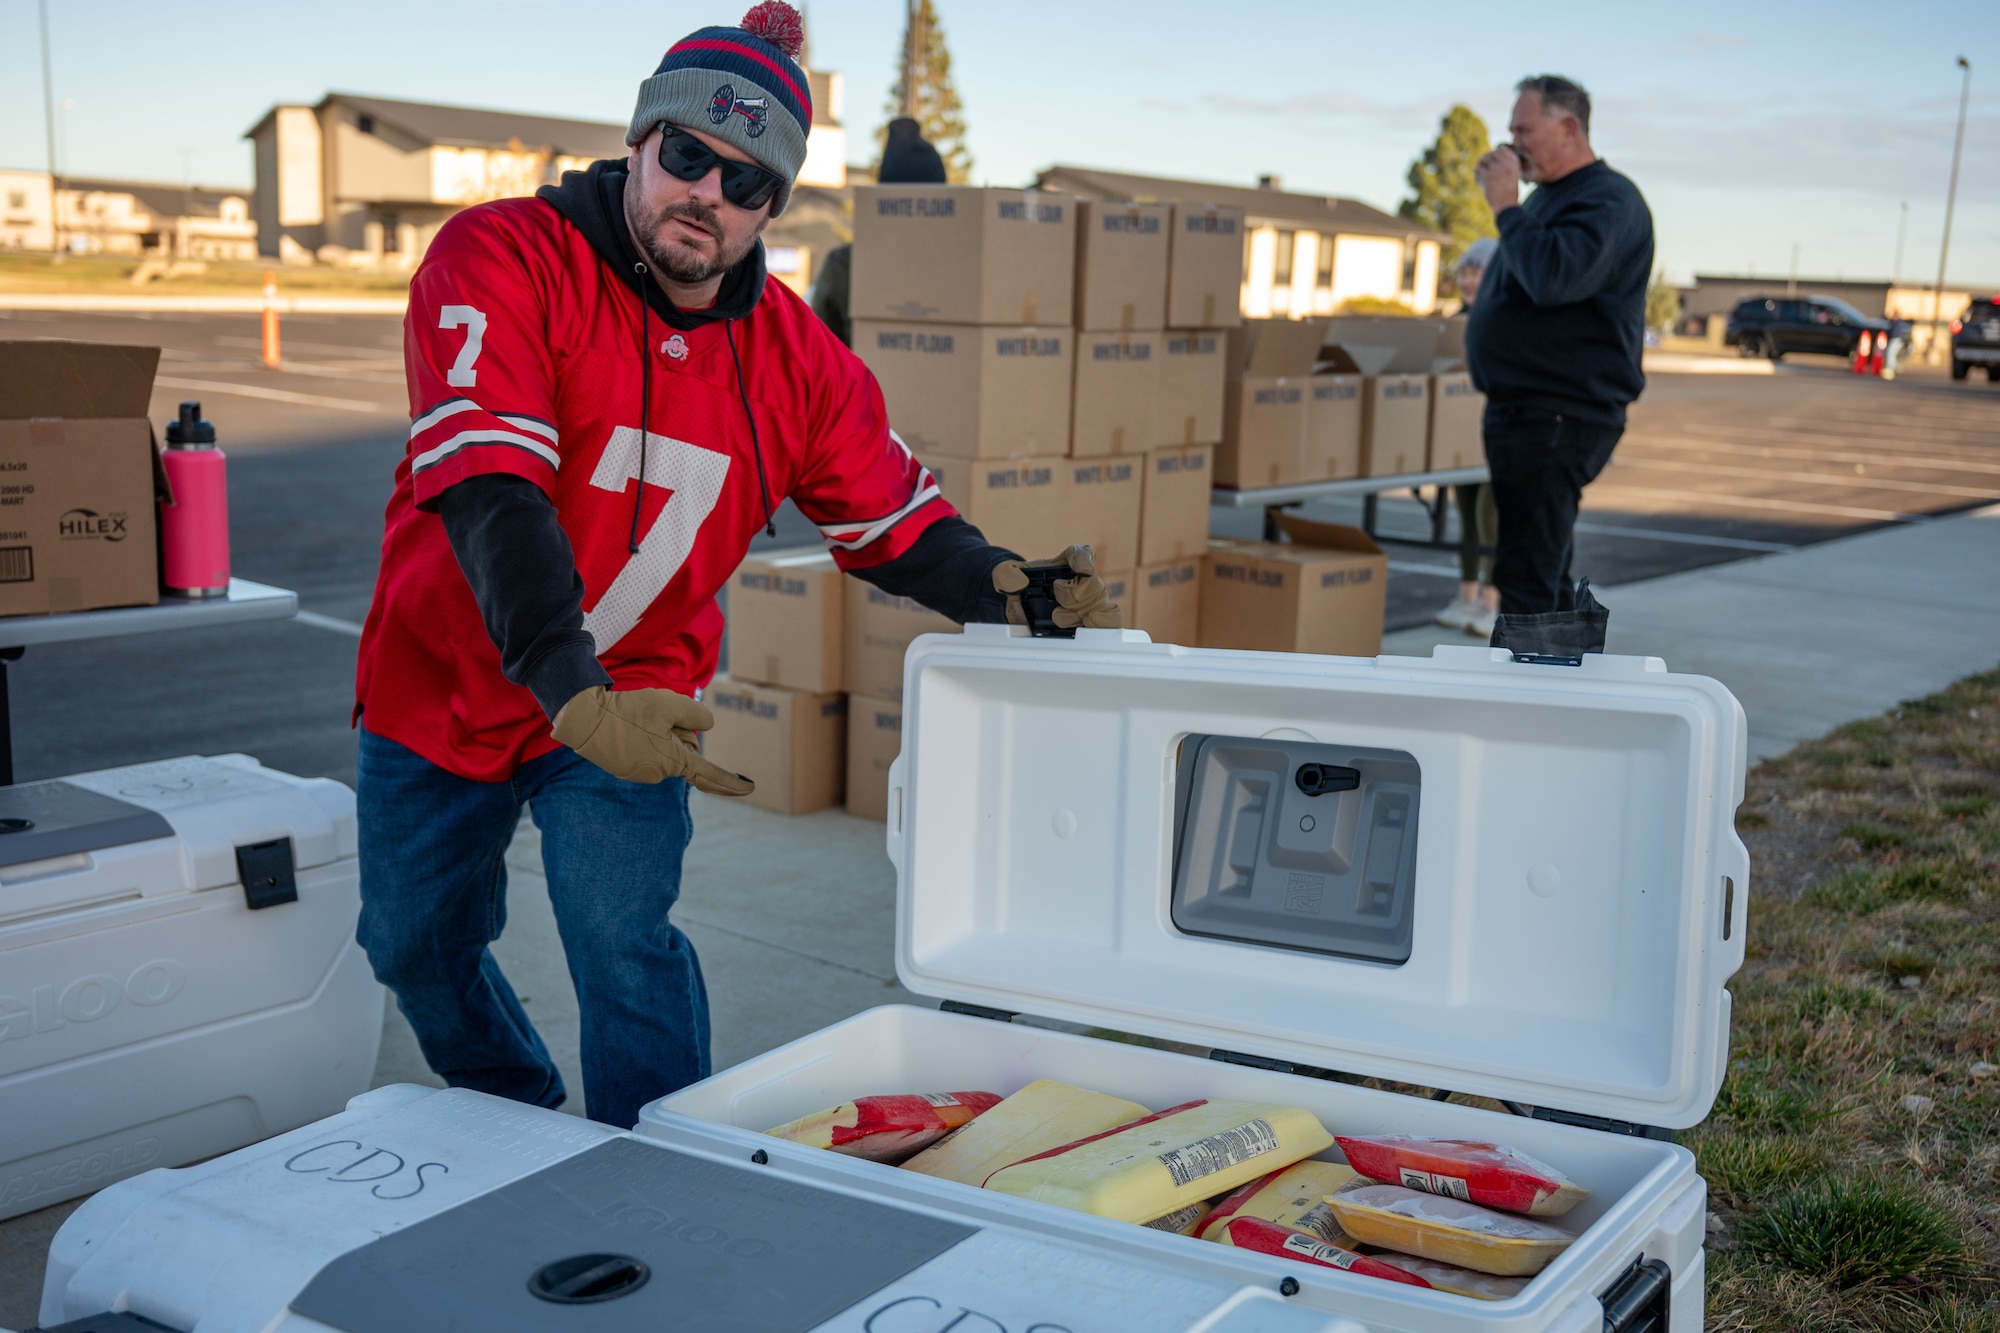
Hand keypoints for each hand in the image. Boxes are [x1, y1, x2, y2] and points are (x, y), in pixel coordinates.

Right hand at [551, 685, 754, 795]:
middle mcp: (659, 774)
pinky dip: (644, 735)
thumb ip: (696, 716)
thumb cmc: (628, 712)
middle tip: (654, 716)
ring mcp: (641, 773)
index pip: (709, 773)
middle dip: (678, 730)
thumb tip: (706, 727)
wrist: (584, 719)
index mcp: (673, 762)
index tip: (749, 788)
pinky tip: (627, 726)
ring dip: (659, 730)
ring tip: (636, 720)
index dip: (730, 781)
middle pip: (684, 748)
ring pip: (665, 746)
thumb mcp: (669, 704)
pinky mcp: (626, 768)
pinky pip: (648, 748)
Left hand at [992, 545, 1121, 630]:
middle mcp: (1084, 581)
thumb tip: (1019, 582)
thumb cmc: (1018, 584)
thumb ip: (1007, 574)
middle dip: (1075, 596)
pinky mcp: (1090, 624)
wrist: (1018, 606)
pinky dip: (1099, 629)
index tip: (1081, 567)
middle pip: (1094, 585)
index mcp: (1067, 562)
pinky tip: (1085, 632)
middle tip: (1057, 602)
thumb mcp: (1005, 575)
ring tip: (1062, 620)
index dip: (1084, 560)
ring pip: (1105, 608)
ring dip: (1086, 616)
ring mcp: (1090, 604)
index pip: (1082, 554)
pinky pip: (1107, 626)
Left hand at [1475, 145, 1520, 213]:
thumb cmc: (1509, 194)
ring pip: (1484, 159)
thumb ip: (1507, 168)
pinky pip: (1478, 169)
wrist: (1506, 204)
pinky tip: (1477, 177)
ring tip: (1478, 169)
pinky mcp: (1488, 176)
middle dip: (1486, 157)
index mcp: (1513, 164)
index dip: (1496, 152)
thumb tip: (1498, 160)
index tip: (1492, 156)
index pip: (1503, 150)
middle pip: (1492, 153)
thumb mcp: (1512, 178)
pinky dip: (1476, 173)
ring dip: (1480, 164)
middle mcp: (1505, 164)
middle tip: (1482, 163)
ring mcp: (1496, 169)